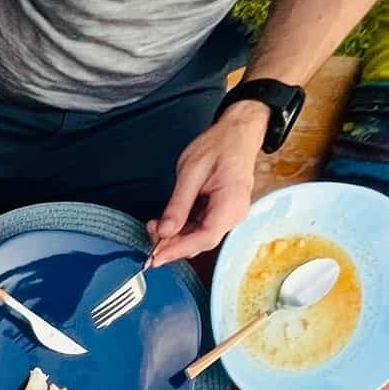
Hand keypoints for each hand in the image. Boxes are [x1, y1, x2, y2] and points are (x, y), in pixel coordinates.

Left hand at [148, 103, 269, 263]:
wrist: (238, 132)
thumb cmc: (220, 145)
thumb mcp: (191, 172)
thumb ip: (178, 205)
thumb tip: (164, 231)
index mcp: (231, 203)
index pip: (204, 238)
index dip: (178, 250)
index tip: (156, 257)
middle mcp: (234, 214)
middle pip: (201, 242)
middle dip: (173, 244)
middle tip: (150, 233)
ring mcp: (229, 215)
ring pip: (199, 237)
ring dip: (176, 237)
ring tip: (155, 225)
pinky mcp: (222, 212)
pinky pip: (201, 227)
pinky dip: (182, 228)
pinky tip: (168, 222)